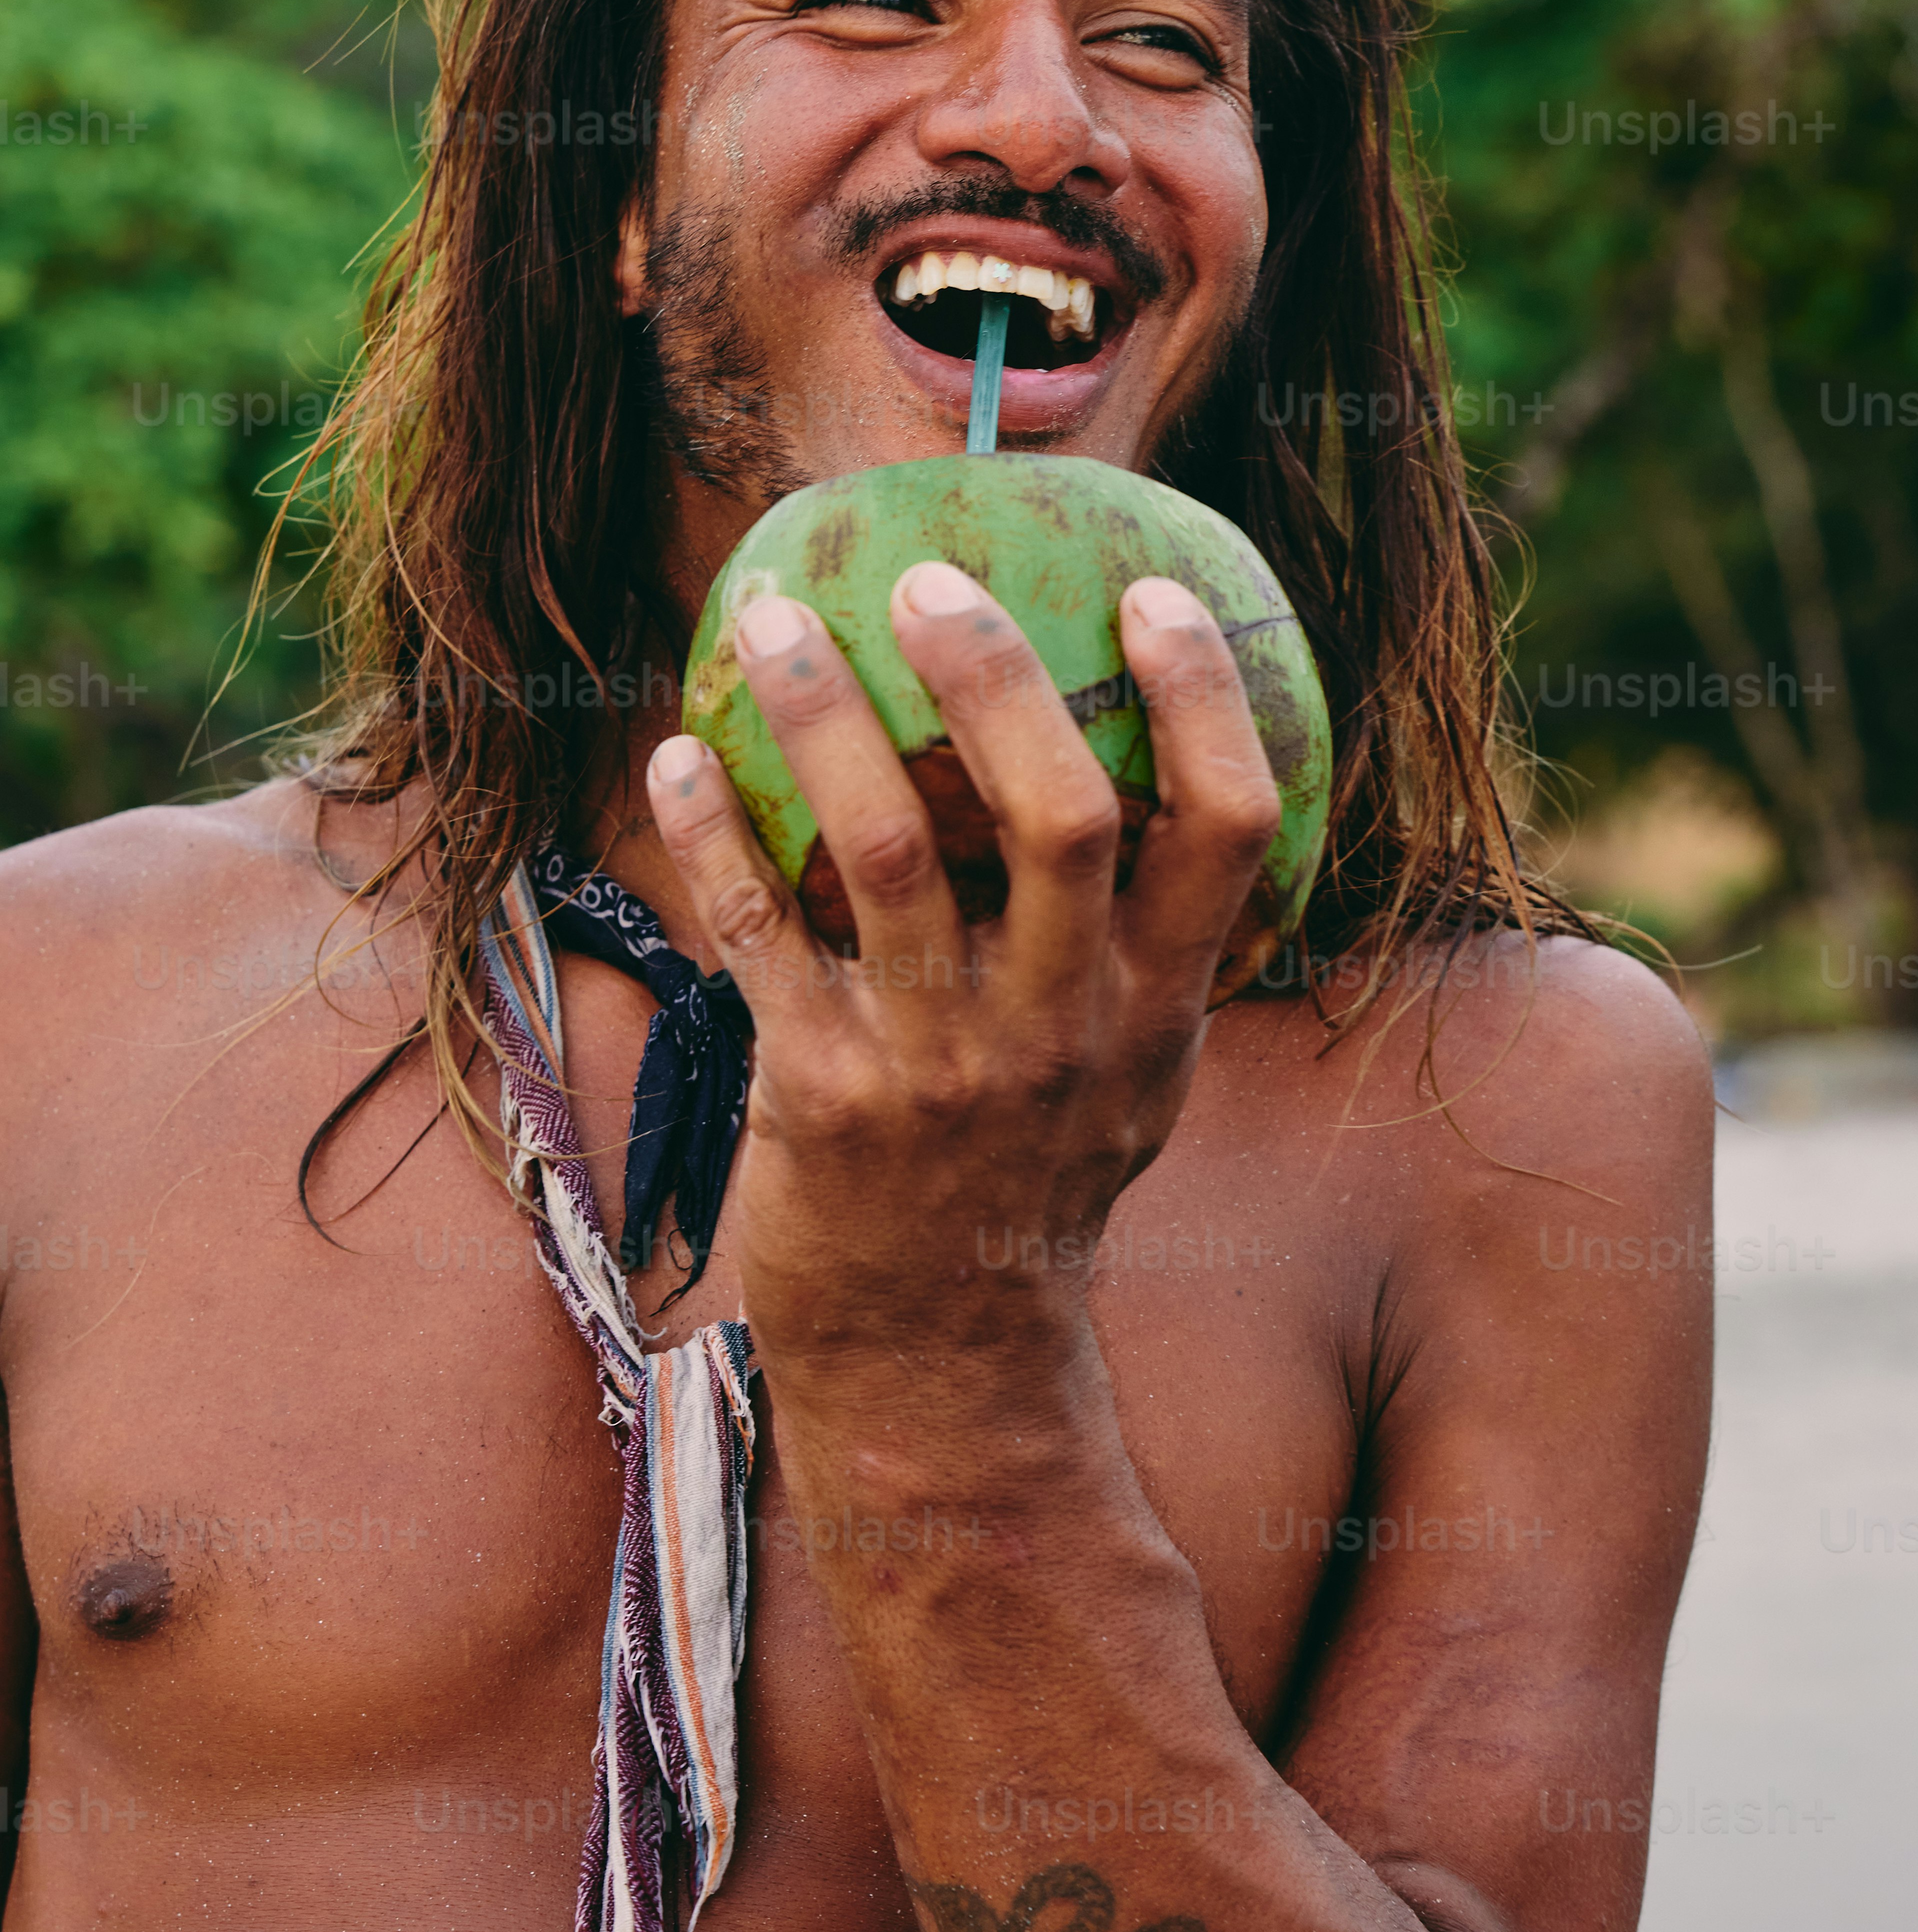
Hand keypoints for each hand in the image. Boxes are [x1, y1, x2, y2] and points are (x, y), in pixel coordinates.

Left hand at [645, 563, 1281, 1386]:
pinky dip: (711, 830)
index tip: (1153, 591)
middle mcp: (1062, 1026)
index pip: (1226, 830)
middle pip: (1061, 815)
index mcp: (1156, 1005)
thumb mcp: (1136, 1068)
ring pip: (886, 850)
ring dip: (821, 716)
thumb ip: (1148, 939)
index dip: (1201, 701)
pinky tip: (677, 752)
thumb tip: (1156, 766)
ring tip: (770, 616)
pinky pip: (755, 929)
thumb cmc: (1037, 1174)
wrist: (941, 1354)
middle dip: (1000, 678)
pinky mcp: (821, 1093)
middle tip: (931, 577)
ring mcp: (940, 1062)